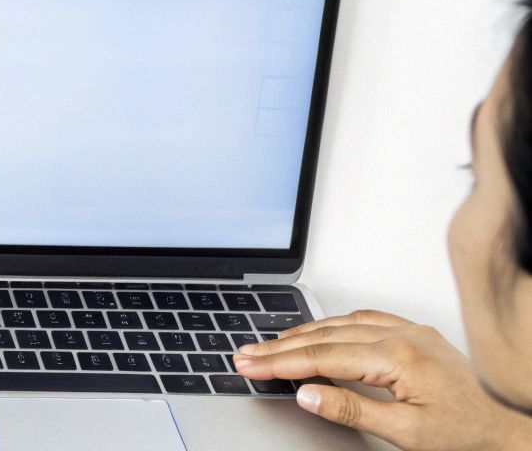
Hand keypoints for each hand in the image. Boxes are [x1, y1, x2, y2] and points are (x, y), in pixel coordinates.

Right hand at [233, 310, 531, 449]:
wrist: (512, 427)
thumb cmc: (470, 433)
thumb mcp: (407, 433)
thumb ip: (352, 409)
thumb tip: (306, 393)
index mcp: (398, 358)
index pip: (321, 357)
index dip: (279, 362)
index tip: (249, 365)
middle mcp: (403, 336)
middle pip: (324, 336)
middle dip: (280, 346)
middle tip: (246, 354)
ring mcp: (411, 332)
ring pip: (342, 324)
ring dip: (303, 333)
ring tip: (271, 344)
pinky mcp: (418, 335)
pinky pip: (366, 319)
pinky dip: (334, 324)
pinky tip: (322, 330)